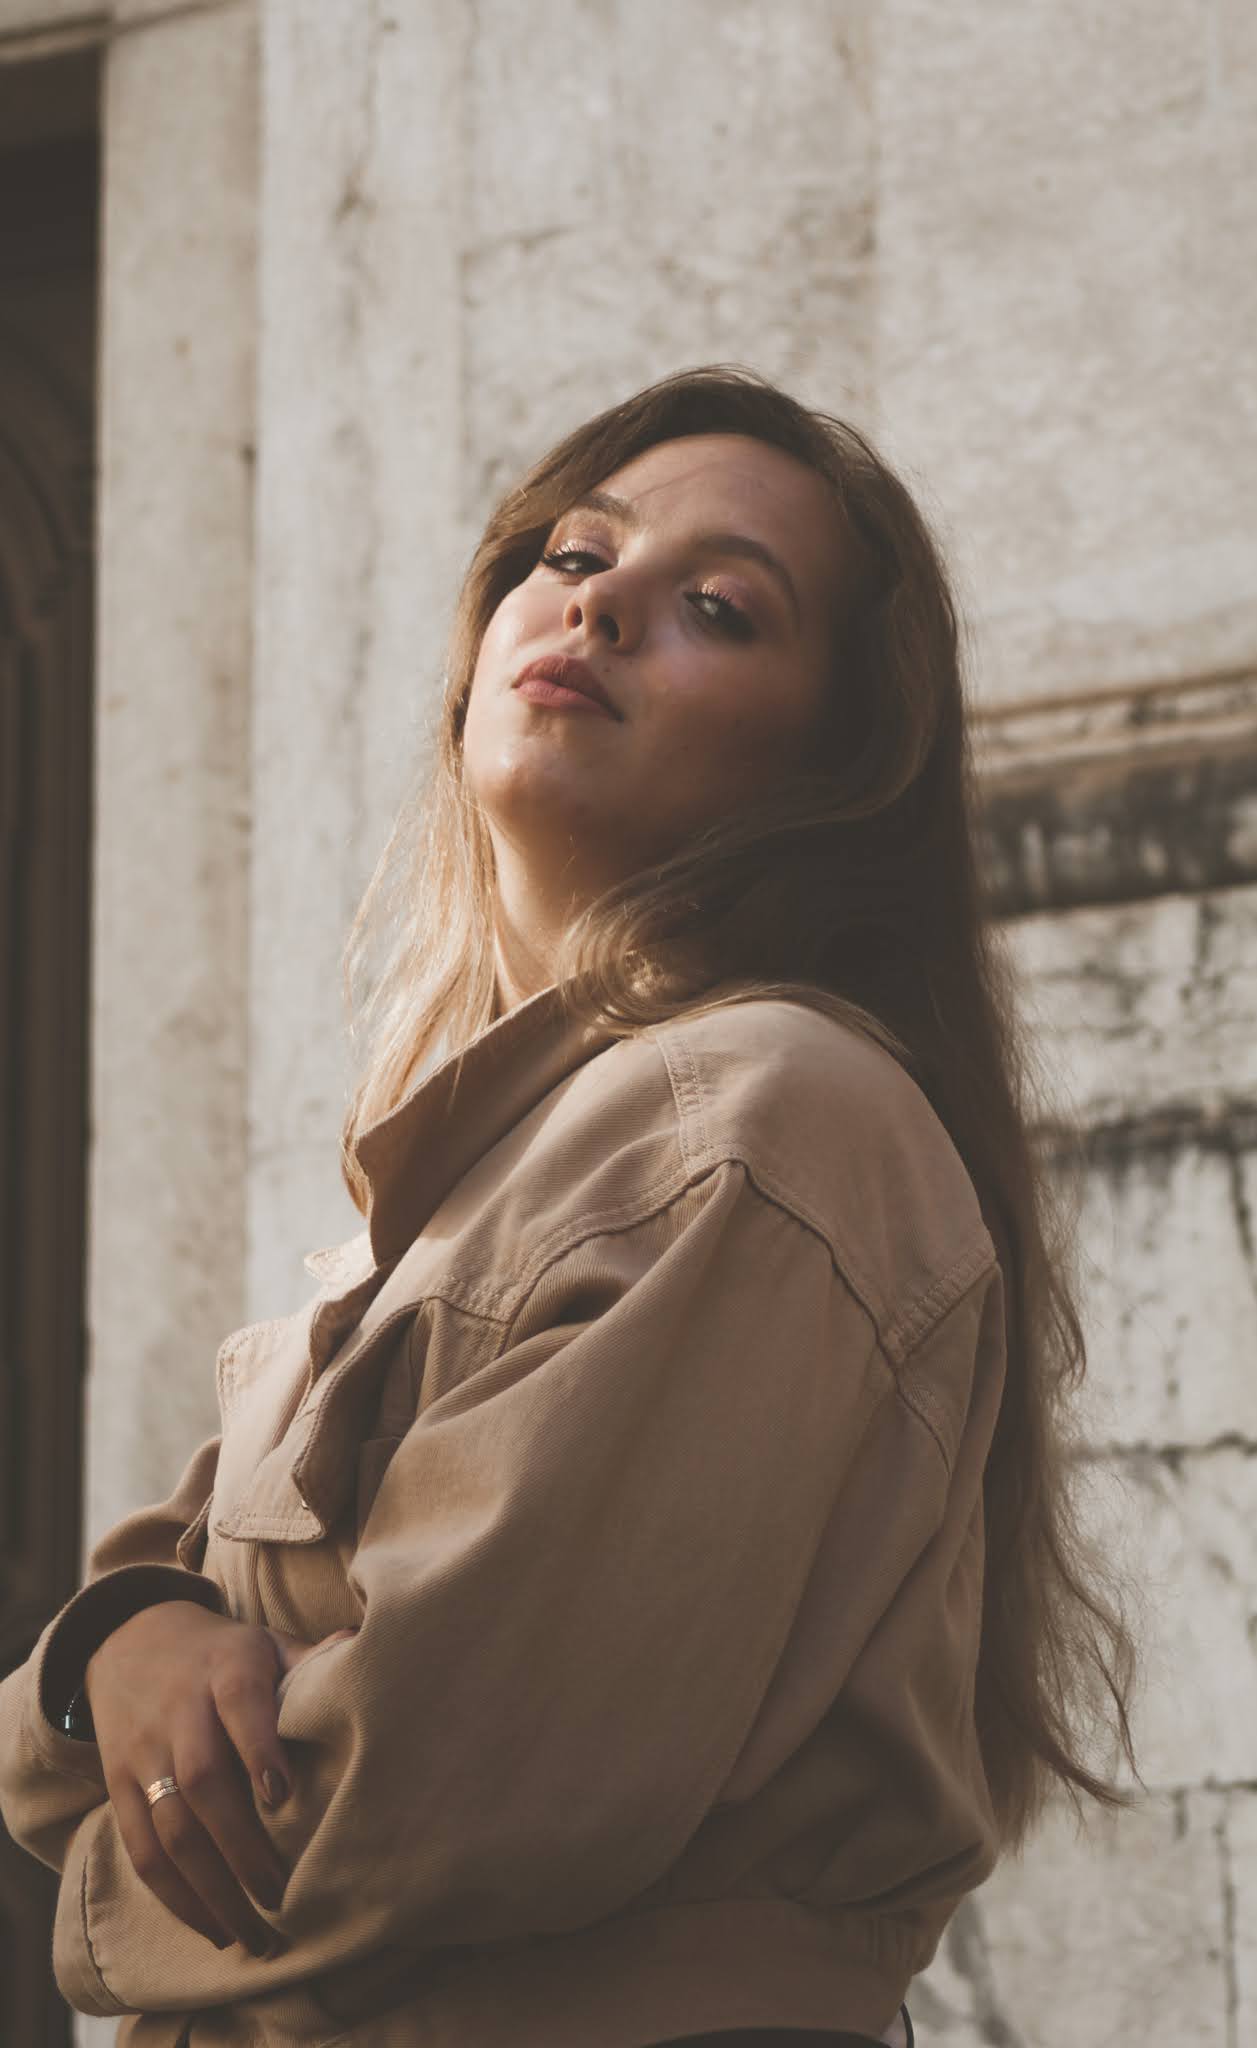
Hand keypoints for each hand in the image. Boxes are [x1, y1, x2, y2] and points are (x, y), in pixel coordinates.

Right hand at [84, 1598, 354, 1955]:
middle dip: (240, 1846)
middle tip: (278, 1896)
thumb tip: (362, 1654)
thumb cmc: (221, 1652)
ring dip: (208, 1888)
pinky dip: (173, 1894)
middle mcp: (179, 1711)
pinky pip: (140, 1848)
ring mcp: (144, 1752)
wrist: (128, 1640)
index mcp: (225, 1669)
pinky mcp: (119, 1785)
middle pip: (202, 1780)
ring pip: (169, 1827)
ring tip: (250, 1932)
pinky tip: (210, 1924)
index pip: (240, 1703)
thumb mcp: (265, 1643)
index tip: (282, 1796)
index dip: (259, 1747)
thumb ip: (311, 1661)